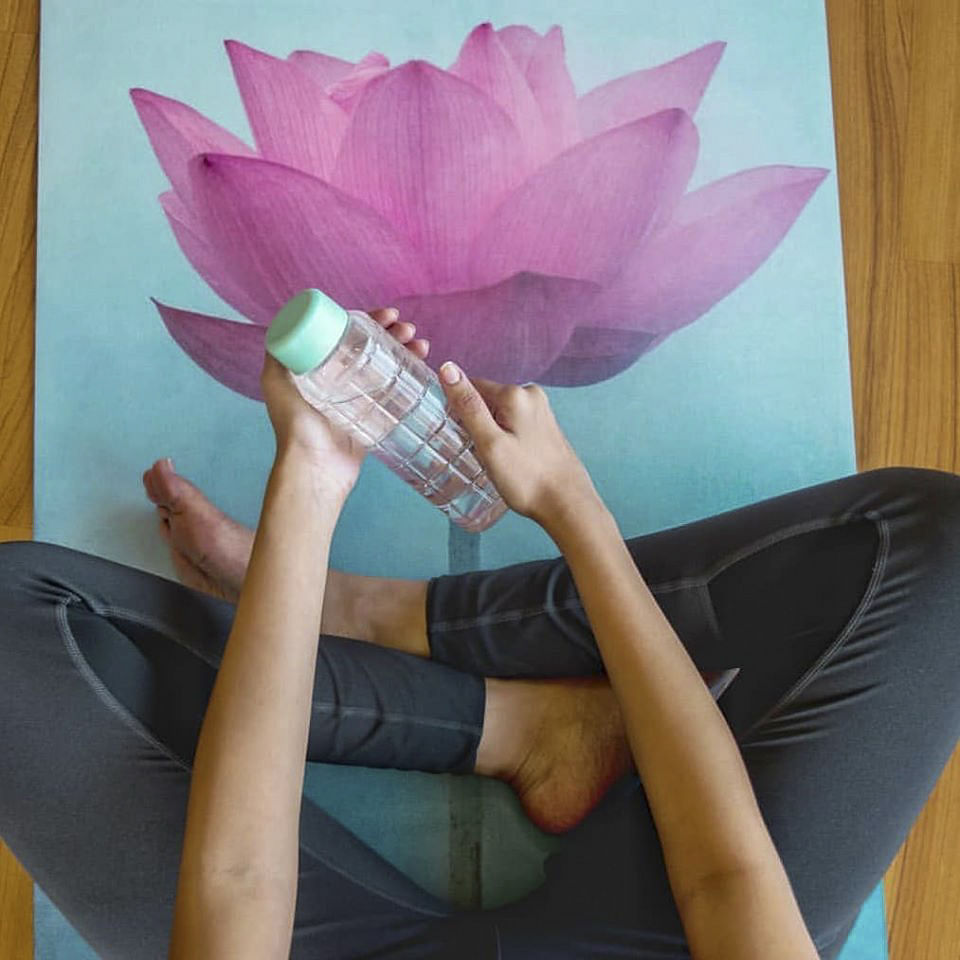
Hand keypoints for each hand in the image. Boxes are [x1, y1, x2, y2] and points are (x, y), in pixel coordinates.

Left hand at [261, 306, 429, 500]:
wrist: (315, 465)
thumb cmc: (295, 424)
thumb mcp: (276, 382)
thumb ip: (278, 355)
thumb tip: (284, 325)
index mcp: (321, 367)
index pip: (348, 334)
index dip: (369, 321)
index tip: (388, 315)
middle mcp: (340, 379)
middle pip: (372, 347)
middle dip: (393, 333)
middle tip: (408, 329)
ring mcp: (359, 398)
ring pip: (387, 365)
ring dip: (406, 350)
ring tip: (420, 345)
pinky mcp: (374, 416)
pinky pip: (395, 391)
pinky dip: (409, 375)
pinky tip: (421, 364)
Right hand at [436, 361, 597, 527]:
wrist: (567, 505)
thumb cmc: (527, 479)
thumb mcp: (490, 444)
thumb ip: (468, 406)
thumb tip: (448, 367)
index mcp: (515, 394)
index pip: (471, 388)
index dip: (458, 411)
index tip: (458, 436)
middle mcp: (531, 395)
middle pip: (486, 401)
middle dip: (476, 423)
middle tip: (478, 453)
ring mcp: (542, 411)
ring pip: (499, 415)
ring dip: (490, 433)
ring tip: (494, 460)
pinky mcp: (546, 427)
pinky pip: (514, 425)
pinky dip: (505, 439)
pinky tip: (508, 461)